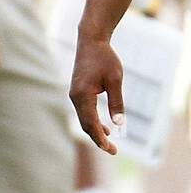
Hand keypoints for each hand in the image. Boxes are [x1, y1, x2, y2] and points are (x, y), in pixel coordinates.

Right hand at [69, 33, 122, 154]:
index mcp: (82, 95)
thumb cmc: (104, 58)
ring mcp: (74, 95)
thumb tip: (119, 125)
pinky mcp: (77, 92)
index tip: (111, 149)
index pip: (91, 124)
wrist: (90, 41)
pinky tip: (104, 126)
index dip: (100, 139)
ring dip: (95, 131)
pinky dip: (93, 121)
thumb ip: (116, 103)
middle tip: (113, 151)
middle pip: (85, 125)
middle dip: (98, 139)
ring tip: (109, 141)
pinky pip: (84, 112)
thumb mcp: (115, 80)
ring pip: (84, 119)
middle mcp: (75, 97)